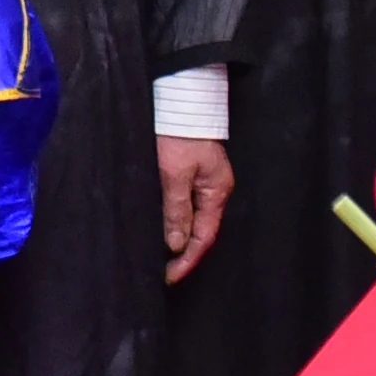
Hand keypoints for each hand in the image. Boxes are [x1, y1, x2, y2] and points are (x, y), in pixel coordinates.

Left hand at [157, 136, 232, 282]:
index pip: (204, 236)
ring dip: (176, 238)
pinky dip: (173, 221)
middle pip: (200, 230)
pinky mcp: (189, 173)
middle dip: (182, 253)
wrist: (178, 98)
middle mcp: (213, 189)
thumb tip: (177, 244)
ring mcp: (202, 181)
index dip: (187, 259)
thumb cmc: (178, 133)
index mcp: (216, 191)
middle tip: (162, 272)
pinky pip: (183, 205)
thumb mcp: (174, 174)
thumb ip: (176, 210)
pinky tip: (161, 230)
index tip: (169, 277)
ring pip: (190, 219)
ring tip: (159, 258)